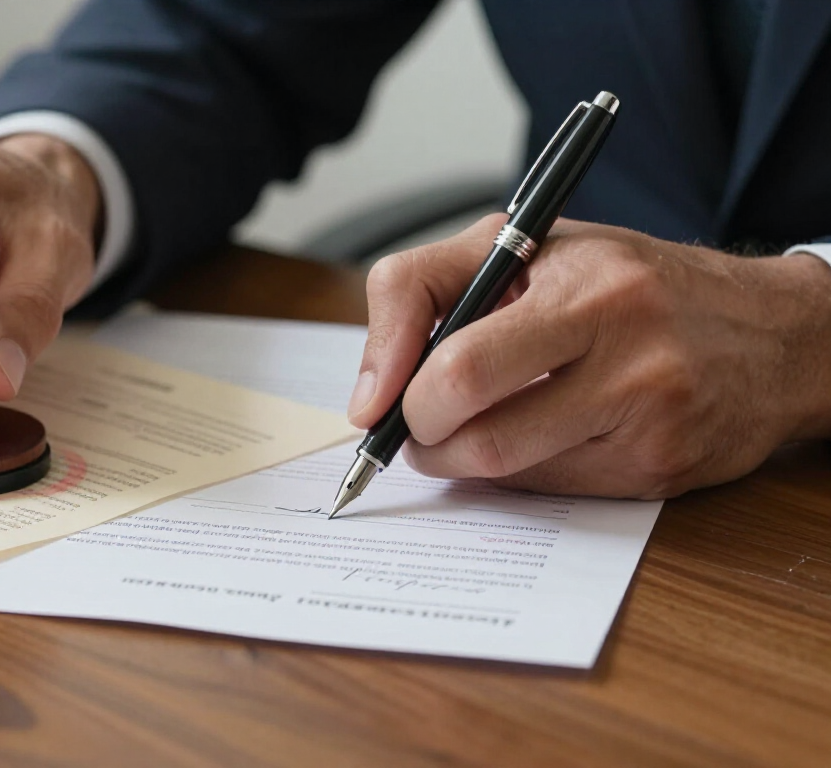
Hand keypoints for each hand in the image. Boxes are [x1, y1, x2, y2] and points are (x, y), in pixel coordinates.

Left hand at [348, 214, 830, 497]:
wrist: (774, 334)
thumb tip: (370, 396)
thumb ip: (427, 290)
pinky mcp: (659, 470)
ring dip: (459, 460)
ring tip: (462, 431)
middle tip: (418, 424)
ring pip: (506, 467)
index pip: (459, 360)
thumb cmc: (630, 283)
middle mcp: (627, 350)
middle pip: (475, 428)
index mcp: (587, 286)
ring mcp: (648, 417)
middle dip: (422, 435)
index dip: (399, 388)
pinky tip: (533, 437)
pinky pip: (550, 488)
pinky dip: (517, 472)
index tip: (378, 406)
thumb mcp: (528, 246)